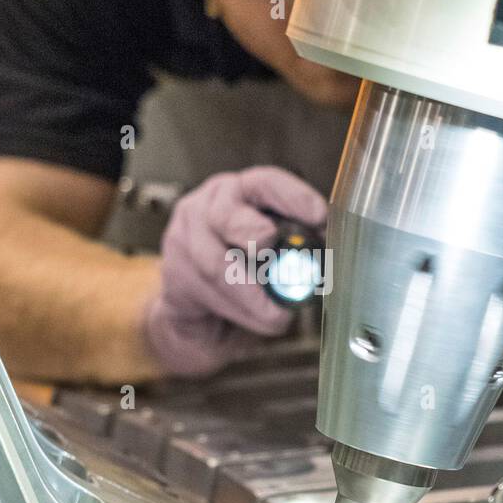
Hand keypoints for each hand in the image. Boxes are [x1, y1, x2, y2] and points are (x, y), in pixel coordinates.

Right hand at [143, 166, 326, 376]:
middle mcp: (208, 206)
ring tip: (277, 316)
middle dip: (250, 231)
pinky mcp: (173, 272)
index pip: (265, 183)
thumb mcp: (277, 249)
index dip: (293, 197)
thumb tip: (329, 253)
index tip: (319, 216)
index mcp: (241, 192)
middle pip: (225, 215)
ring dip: (251, 295)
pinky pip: (206, 293)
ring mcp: (184, 237)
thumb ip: (299, 247)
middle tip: (269, 245)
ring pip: (215, 265)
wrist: (200, 306)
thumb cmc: (248, 269)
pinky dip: (238, 311)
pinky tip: (259, 319)